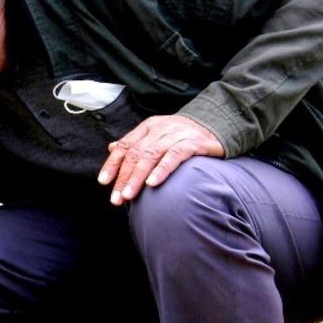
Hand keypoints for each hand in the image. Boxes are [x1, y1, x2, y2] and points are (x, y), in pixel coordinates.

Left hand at [97, 115, 223, 204]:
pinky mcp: (193, 142)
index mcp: (148, 127)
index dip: (113, 164)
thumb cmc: (184, 135)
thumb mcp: (158, 135)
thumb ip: (136, 142)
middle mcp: (160, 128)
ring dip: (137, 177)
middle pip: (136, 153)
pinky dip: (162, 170)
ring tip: (129, 195)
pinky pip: (174, 156)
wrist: (219, 124)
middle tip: (116, 198)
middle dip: (123, 177)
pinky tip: (152, 184)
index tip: (104, 182)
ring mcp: (177, 134)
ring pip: (151, 155)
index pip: (125, 145)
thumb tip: (112, 148)